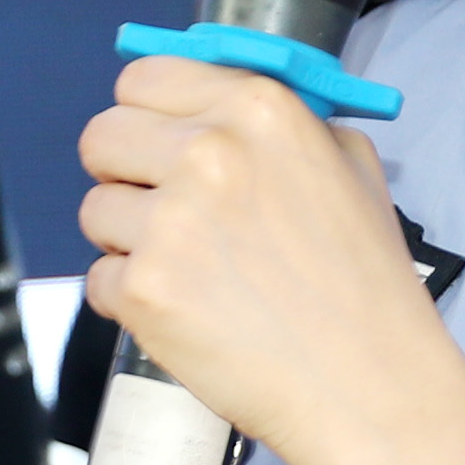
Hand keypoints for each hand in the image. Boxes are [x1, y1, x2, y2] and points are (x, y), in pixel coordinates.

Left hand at [73, 57, 443, 464]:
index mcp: (260, 109)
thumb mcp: (352, 168)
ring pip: (95, 209)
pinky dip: (130, 299)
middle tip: (161, 210)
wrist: (369, 387)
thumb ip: (286, 125)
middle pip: (103, 135)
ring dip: (126, 239)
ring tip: (188, 272)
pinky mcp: (145, 288)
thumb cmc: (367, 288)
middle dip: (123, 173)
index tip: (157, 142)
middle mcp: (209, 152)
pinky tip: (184, 313)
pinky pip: (99, 277)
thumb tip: (222, 110)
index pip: (145, 78)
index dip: (147, 116)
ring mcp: (171, 221)